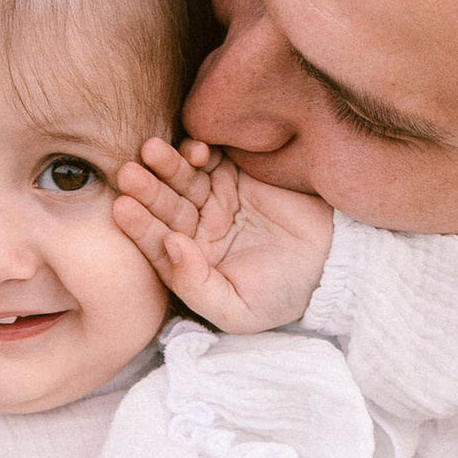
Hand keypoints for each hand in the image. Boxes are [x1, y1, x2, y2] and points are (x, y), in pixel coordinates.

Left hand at [112, 135, 336, 333]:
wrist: (334, 263)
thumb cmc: (284, 294)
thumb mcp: (237, 309)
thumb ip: (196, 286)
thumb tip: (169, 248)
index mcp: (191, 263)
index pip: (157, 243)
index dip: (140, 227)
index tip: (123, 209)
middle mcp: (197, 228)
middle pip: (166, 207)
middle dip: (148, 191)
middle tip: (129, 174)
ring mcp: (216, 197)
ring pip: (184, 179)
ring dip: (168, 165)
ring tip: (154, 150)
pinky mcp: (237, 171)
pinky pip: (213, 157)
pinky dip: (201, 150)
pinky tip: (195, 148)